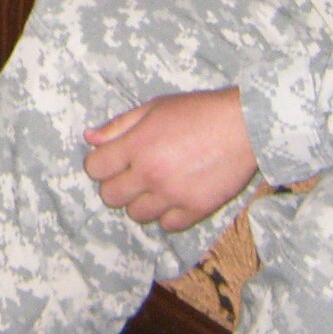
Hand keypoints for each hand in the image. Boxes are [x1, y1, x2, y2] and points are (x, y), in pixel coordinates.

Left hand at [83, 87, 256, 231]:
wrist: (243, 126)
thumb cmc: (197, 111)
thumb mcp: (152, 108)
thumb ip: (118, 126)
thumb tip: (89, 138)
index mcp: (136, 147)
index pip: (95, 169)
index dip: (99, 164)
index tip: (112, 160)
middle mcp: (150, 175)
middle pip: (111, 197)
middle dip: (115, 185)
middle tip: (131, 173)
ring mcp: (173, 195)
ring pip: (136, 215)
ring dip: (140, 201)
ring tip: (154, 185)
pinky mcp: (197, 209)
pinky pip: (168, 225)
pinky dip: (167, 215)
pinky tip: (174, 197)